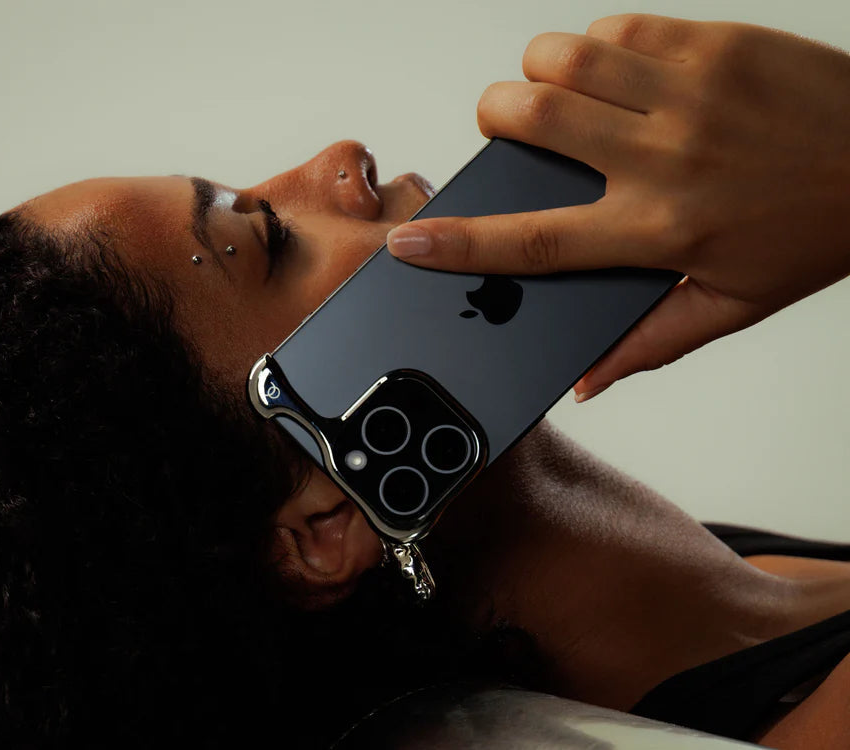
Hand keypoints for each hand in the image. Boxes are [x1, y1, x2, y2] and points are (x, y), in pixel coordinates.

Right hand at [386, 15, 849, 400]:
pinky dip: (598, 47)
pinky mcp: (710, 42)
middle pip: (530, 120)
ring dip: (539, 74)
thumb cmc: (819, 234)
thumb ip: (647, 342)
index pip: (533, 242)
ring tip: (565, 97)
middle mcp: (662, 157)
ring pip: (560, 57)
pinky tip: (622, 74)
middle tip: (511, 131)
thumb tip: (586, 379)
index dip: (456, 244)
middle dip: (494, 120)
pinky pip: (616, 28)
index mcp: (659, 231)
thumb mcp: (731, 304)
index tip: (408, 242)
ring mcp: (686, 91)